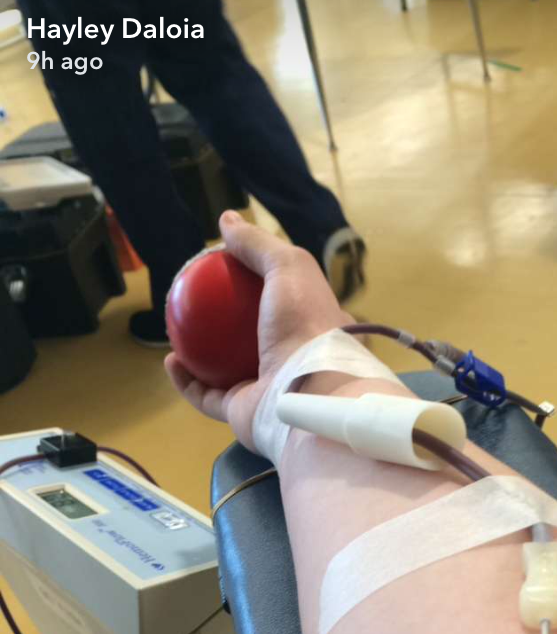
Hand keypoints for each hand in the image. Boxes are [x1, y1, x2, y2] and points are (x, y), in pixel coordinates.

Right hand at [165, 211, 351, 451]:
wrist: (307, 393)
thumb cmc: (305, 326)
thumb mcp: (288, 267)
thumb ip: (259, 245)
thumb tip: (227, 220)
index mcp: (312, 329)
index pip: (287, 302)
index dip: (259, 286)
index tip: (227, 271)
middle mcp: (291, 360)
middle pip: (254, 338)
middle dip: (227, 323)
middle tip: (199, 304)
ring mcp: (268, 389)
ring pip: (226, 370)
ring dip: (199, 353)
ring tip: (176, 332)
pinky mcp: (244, 413)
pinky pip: (206, 395)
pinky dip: (186, 380)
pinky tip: (169, 360)